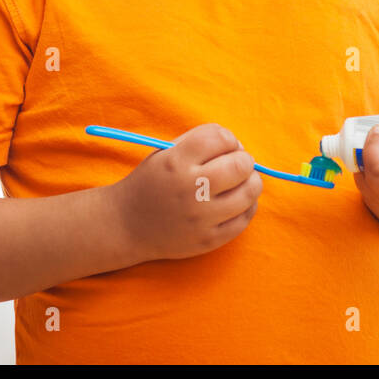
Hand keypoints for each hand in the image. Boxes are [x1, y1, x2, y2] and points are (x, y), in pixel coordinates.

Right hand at [112, 123, 262, 261]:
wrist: (126, 225)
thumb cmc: (151, 183)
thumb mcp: (165, 152)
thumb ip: (199, 141)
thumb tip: (238, 146)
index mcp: (176, 161)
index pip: (221, 138)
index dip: (229, 139)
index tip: (225, 146)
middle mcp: (190, 188)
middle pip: (241, 165)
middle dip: (244, 159)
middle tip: (237, 163)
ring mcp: (201, 217)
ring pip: (249, 192)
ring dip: (251, 182)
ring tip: (240, 182)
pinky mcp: (209, 240)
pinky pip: (245, 219)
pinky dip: (248, 206)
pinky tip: (238, 201)